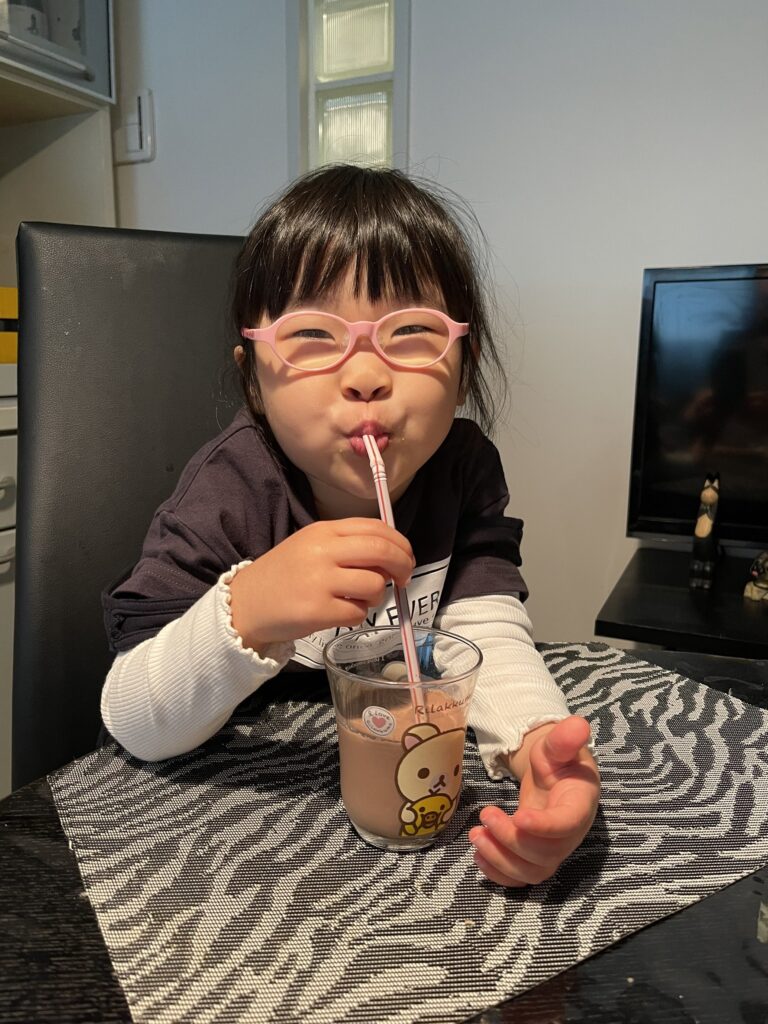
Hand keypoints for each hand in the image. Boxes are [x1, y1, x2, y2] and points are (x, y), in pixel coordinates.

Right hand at [229, 518, 414, 653]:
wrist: (246, 603)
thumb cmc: (284, 575)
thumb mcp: (311, 546)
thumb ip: (348, 546)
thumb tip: (392, 558)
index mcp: (323, 530)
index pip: (375, 528)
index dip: (400, 543)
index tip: (406, 557)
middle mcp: (323, 551)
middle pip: (382, 551)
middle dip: (403, 565)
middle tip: (403, 579)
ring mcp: (320, 581)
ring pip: (374, 584)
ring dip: (377, 595)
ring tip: (360, 599)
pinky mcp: (318, 610)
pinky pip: (358, 612)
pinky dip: (358, 614)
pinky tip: (342, 612)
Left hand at [468, 716, 599, 886]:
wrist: (556, 777)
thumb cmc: (558, 760)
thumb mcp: (558, 745)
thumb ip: (565, 738)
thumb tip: (578, 725)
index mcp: (579, 805)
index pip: (567, 824)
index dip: (544, 827)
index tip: (519, 816)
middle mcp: (569, 834)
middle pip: (546, 853)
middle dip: (511, 839)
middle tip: (485, 815)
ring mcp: (553, 850)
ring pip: (532, 871)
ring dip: (500, 859)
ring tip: (476, 836)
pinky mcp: (536, 859)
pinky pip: (521, 878)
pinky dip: (499, 874)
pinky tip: (478, 855)